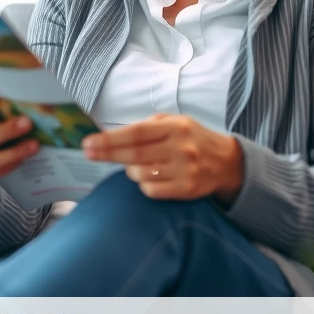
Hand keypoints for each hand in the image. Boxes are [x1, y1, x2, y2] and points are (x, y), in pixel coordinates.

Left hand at [82, 113, 243, 204]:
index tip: (89, 142)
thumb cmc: (192, 139)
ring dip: (131, 170)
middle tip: (88, 152)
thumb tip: (111, 135)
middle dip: (107, 153)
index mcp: (175, 127)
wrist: (226, 162)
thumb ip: (147, 127)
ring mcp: (185, 170)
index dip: (110, 139)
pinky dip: (144, 184)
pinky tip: (152, 177)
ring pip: (140, 174)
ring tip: (140, 164)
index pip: (136, 133)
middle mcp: (180, 148)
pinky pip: (151, 190)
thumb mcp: (175, 122)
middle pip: (134, 154)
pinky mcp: (187, 190)